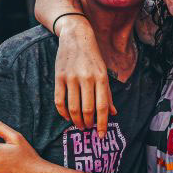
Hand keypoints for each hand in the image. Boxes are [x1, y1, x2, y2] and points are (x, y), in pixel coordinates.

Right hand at [53, 17, 112, 135]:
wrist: (76, 37)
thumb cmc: (93, 58)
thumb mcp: (104, 74)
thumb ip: (108, 94)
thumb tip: (113, 113)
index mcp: (101, 79)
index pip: (102, 108)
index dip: (102, 124)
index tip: (101, 136)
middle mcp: (87, 79)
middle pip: (87, 110)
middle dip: (88, 123)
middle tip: (88, 129)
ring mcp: (71, 78)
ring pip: (72, 107)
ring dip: (76, 120)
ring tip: (79, 125)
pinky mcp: (59, 77)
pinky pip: (59, 99)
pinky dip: (63, 112)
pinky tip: (67, 116)